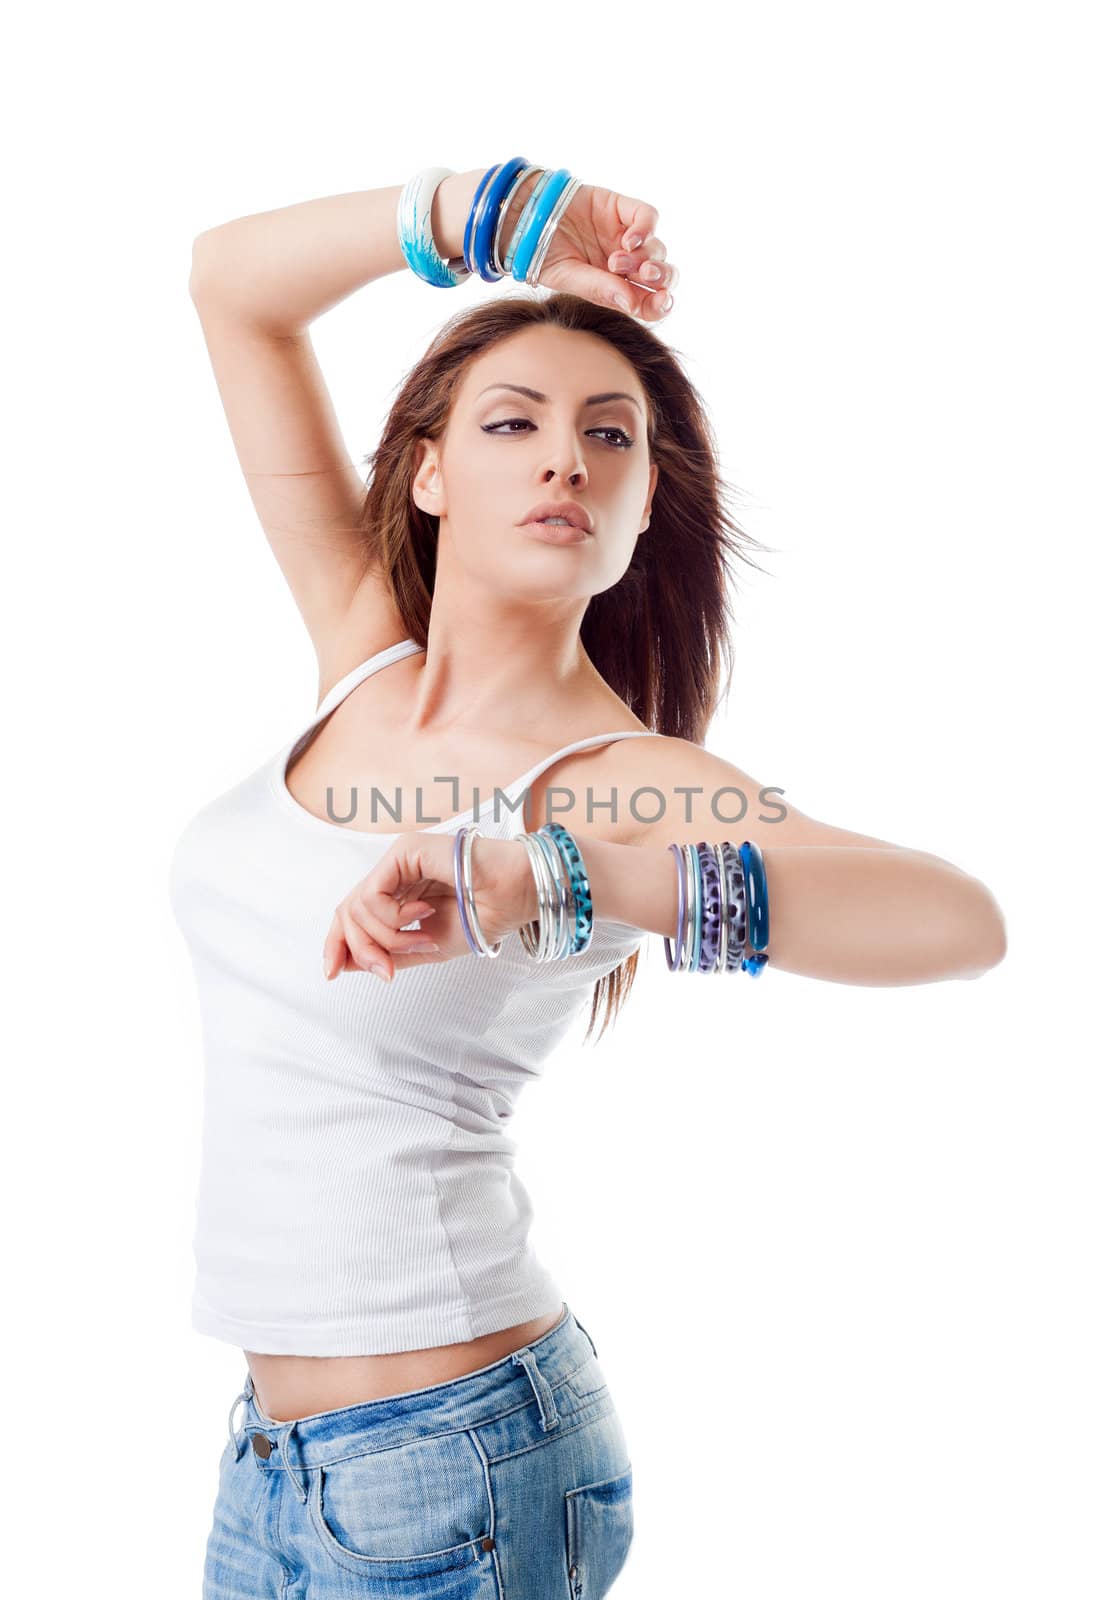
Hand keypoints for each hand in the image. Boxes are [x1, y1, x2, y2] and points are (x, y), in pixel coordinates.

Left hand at [322, 831, 535, 982]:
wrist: (515, 897)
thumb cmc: (483, 917)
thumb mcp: (427, 947)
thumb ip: (388, 953)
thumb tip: (345, 964)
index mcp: (399, 892)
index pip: (352, 915)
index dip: (337, 944)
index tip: (331, 974)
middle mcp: (393, 873)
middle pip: (347, 912)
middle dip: (361, 949)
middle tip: (388, 971)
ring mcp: (397, 860)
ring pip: (357, 907)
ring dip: (388, 937)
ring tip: (423, 938)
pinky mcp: (404, 852)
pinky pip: (373, 894)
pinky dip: (392, 918)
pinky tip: (422, 914)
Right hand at [533, 182, 677, 322]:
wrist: (525, 218)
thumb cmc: (543, 254)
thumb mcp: (568, 278)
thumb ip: (599, 290)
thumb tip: (632, 305)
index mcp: (616, 288)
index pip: (649, 301)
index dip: (661, 304)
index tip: (662, 302)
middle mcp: (626, 264)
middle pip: (662, 274)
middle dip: (661, 278)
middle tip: (645, 276)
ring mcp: (625, 235)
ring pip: (656, 248)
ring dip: (643, 257)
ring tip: (616, 261)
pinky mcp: (621, 208)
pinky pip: (647, 216)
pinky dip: (645, 229)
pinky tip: (629, 240)